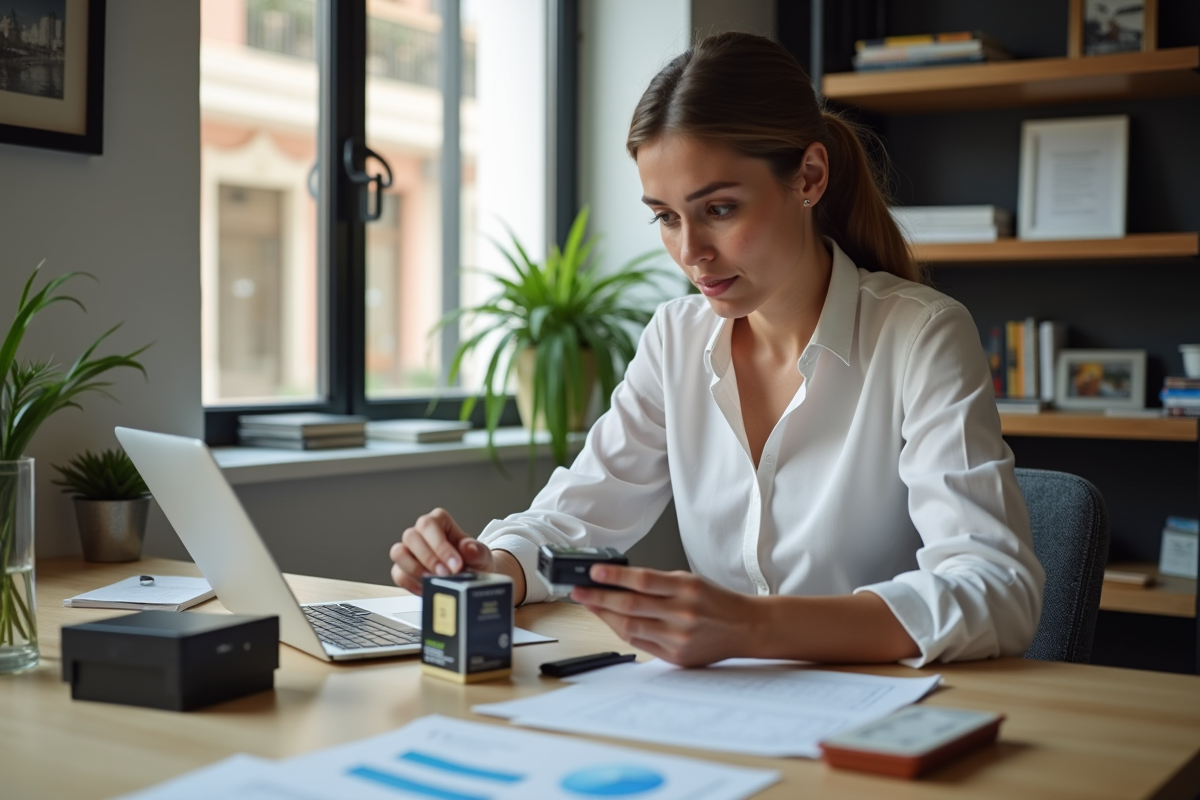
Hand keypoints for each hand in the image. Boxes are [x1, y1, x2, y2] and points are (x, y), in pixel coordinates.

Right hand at [389, 508, 493, 594]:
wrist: (472, 575)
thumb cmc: (473, 560)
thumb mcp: (482, 554)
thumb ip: (477, 550)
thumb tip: (468, 548)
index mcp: (438, 521)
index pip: (430, 526)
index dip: (440, 546)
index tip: (456, 565)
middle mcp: (420, 532)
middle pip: (411, 537)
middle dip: (428, 559)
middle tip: (445, 575)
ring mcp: (409, 549)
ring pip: (399, 553)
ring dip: (415, 570)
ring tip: (434, 581)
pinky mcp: (403, 568)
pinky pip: (397, 573)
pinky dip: (410, 583)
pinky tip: (427, 588)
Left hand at [570, 565, 763, 666]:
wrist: (744, 627)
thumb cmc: (715, 601)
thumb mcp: (690, 581)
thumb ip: (657, 584)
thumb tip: (617, 583)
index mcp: (687, 588)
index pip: (642, 580)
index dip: (614, 576)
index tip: (593, 572)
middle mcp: (683, 613)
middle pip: (630, 606)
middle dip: (599, 598)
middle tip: (579, 591)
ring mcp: (679, 637)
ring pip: (630, 627)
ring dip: (605, 616)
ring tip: (589, 606)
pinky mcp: (676, 656)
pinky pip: (640, 644)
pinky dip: (623, 631)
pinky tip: (611, 622)